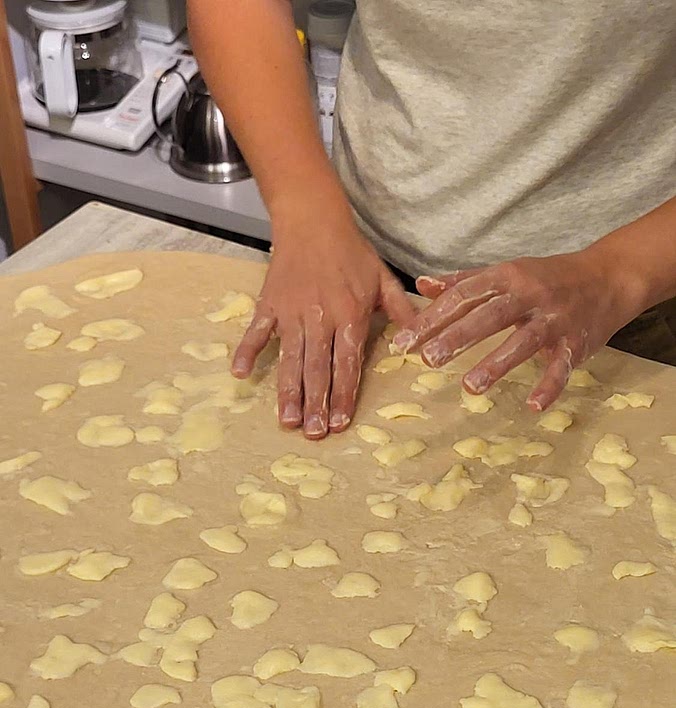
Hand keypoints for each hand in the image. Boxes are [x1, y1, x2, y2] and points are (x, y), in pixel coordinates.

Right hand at [232, 207, 415, 437]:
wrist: (313, 219)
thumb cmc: (351, 251)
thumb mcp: (383, 279)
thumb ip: (401, 311)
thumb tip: (420, 339)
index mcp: (350, 316)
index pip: (348, 363)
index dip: (344, 395)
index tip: (340, 422)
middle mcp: (321, 319)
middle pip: (318, 369)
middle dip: (316, 404)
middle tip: (314, 434)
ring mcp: (292, 313)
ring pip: (290, 359)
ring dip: (288, 392)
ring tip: (287, 421)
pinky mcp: (269, 305)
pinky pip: (257, 332)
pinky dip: (247, 351)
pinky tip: (240, 375)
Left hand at [391, 248, 641, 410]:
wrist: (608, 277)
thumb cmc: (548, 278)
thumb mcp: (506, 273)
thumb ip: (464, 282)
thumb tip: (421, 284)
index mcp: (506, 277)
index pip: (463, 296)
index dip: (432, 319)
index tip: (404, 343)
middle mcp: (529, 295)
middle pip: (489, 316)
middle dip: (457, 337)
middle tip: (427, 360)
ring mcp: (553, 319)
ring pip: (523, 341)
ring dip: (497, 364)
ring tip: (470, 387)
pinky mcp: (575, 342)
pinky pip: (561, 367)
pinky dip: (549, 386)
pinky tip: (532, 406)